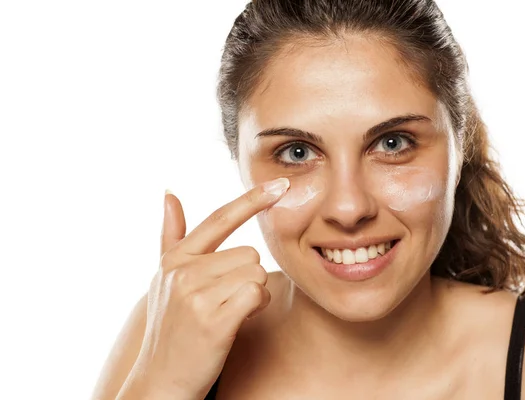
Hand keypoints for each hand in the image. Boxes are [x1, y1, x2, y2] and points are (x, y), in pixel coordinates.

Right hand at [130, 177, 288, 398]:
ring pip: (256, 273)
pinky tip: (237, 321)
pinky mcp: (213, 319)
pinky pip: (256, 294)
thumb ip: (171, 236)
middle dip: (248, 277)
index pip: (219, 219)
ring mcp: (195, 294)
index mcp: (175, 259)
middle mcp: (183, 272)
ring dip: (253, 294)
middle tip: (227, 302)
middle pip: (249, 253)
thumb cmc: (170, 330)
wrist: (160, 382)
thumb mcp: (163, 280)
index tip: (278, 185)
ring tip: (229, 313)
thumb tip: (169, 193)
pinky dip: (255, 307)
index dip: (250, 200)